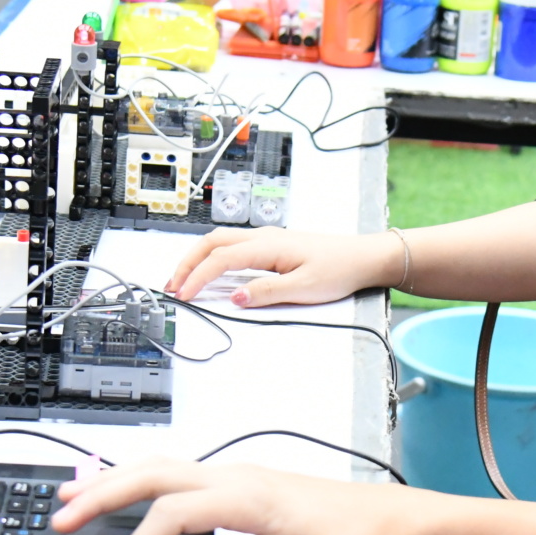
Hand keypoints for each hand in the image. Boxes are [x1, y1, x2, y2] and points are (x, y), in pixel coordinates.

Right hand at [54, 459, 408, 534]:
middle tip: (60, 519)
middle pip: (153, 473)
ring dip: (113, 482)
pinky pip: (175, 475)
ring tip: (68, 500)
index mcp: (250, 497)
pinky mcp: (236, 485)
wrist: (386, 520)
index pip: (174, 511)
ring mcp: (234, 475)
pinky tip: (115, 494)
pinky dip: (138, 482)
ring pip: (160, 467)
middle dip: (102, 494)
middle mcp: (236, 476)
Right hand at [164, 226, 400, 306]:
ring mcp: (268, 239)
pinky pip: (234, 246)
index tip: (184, 295)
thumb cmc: (339, 269)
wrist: (362, 257)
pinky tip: (212, 271)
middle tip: (172, 285)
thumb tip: (236, 298)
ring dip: (199, 258)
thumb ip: (267, 292)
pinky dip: (214, 257)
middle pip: (212, 242)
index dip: (198, 277)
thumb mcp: (304, 288)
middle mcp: (264, 237)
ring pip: (221, 241)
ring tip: (185, 279)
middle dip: (188, 263)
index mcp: (268, 245)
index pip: (221, 259)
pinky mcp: (273, 245)